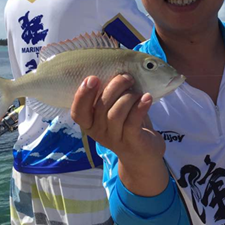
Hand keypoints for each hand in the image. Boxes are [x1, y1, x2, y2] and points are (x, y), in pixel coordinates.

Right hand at [71, 74, 166, 195]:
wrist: (143, 154)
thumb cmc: (126, 125)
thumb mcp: (113, 111)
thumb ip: (109, 96)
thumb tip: (114, 69)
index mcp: (90, 123)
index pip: (78, 112)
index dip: (83, 95)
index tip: (93, 78)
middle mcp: (99, 132)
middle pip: (102, 107)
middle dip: (115, 87)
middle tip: (127, 78)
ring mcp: (115, 138)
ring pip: (116, 113)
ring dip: (129, 96)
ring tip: (138, 91)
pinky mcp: (132, 141)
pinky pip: (133, 121)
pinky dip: (140, 107)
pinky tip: (147, 98)